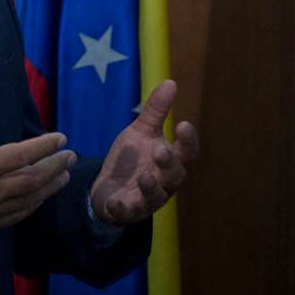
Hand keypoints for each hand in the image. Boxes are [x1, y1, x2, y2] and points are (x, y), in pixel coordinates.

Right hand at [0, 74, 76, 239]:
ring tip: (64, 177)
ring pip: (28, 200)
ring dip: (49, 187)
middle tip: (71, 156)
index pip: (21, 155)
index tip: (60, 137)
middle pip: (32, 179)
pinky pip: (16, 216)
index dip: (43, 146)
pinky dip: (32, 206)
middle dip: (54, 166)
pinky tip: (39, 199)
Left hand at [89, 79, 198, 225]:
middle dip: (169, 163)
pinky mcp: (128, 211)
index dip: (187, 141)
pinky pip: (128, 212)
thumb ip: (156, 111)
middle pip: (174, 175)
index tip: (183, 125)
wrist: (107, 187)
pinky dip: (123, 208)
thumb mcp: (141, 131)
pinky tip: (116, 202)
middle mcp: (164, 182)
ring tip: (145, 176)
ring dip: (151, 187)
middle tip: (160, 149)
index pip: (186, 152)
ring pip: (156, 197)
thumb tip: (171, 82)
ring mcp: (147, 199)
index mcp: (170, 160)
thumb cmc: (132, 159)